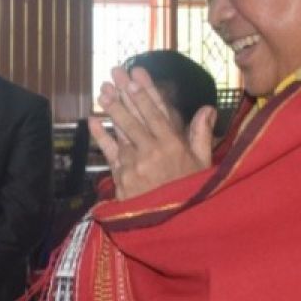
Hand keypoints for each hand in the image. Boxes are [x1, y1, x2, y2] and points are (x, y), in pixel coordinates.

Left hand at [87, 65, 214, 200]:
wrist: (177, 229)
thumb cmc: (192, 195)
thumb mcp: (203, 166)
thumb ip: (202, 135)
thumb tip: (207, 108)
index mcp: (175, 146)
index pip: (157, 112)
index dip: (146, 92)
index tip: (136, 73)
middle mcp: (154, 152)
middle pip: (136, 116)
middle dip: (124, 92)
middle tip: (114, 71)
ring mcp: (136, 165)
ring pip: (122, 131)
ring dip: (112, 109)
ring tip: (103, 90)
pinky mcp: (123, 179)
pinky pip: (110, 153)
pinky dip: (101, 136)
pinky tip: (92, 120)